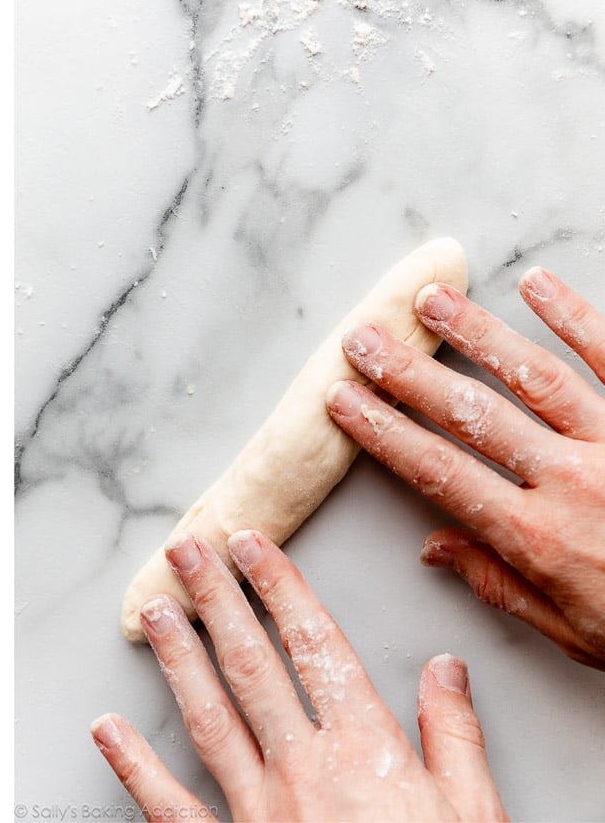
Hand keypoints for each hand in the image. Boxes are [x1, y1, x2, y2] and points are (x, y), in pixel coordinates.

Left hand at [92, 531, 505, 821]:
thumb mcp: (475, 814)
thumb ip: (455, 737)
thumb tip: (444, 669)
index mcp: (366, 753)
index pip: (316, 647)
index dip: (280, 589)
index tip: (251, 545)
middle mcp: (305, 771)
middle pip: (252, 667)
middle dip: (217, 602)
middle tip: (186, 551)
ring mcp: (261, 812)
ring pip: (211, 719)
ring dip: (178, 660)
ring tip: (154, 611)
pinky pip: (172, 809)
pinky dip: (135, 768)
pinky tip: (106, 730)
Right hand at [328, 267, 604, 668]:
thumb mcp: (574, 633)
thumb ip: (499, 583)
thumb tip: (432, 546)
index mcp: (538, 536)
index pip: (438, 473)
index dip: (383, 433)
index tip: (343, 402)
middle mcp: (570, 481)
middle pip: (470, 415)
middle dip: (407, 375)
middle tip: (363, 341)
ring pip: (533, 376)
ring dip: (475, 334)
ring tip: (429, 301)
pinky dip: (575, 317)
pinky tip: (536, 285)